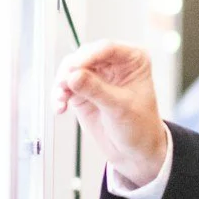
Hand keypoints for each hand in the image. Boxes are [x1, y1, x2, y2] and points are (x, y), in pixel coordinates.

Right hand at [57, 41, 168, 187]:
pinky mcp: (83, 89)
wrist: (133, 150)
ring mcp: (97, 75)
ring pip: (71, 68)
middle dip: (71, 70)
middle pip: (85, 56)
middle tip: (63, 86)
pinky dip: (59, 94)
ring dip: (62, 83)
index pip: (107, 49)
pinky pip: (65, 84)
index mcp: (133, 59)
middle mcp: (114, 62)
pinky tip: (60, 108)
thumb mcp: (120, 108)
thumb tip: (72, 76)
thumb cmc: (139, 126)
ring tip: (61, 100)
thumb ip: (97, 90)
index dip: (88, 57)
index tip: (73, 69)